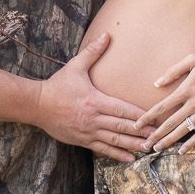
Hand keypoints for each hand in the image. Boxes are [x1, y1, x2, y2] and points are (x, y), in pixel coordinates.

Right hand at [36, 35, 149, 161]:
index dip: (140, 115)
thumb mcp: (75, 66)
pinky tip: (130, 159)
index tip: (154, 118)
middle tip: (158, 136)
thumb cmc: (58, 85)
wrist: (36, 105)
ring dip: (132, 145)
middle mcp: (93, 118)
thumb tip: (107, 34)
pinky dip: (117, 154)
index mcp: (95, 100)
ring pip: (114, 140)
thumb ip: (93, 52)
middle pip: (122, 126)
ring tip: (148, 149)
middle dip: (141, 132)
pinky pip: (102, 149)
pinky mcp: (82, 140)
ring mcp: (87, 131)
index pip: (122, 109)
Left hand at [138, 50, 194, 152]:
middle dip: (156, 135)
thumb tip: (156, 83)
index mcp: (186, 89)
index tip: (137, 125)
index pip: (161, 107)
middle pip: (170, 123)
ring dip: (170, 141)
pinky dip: (192, 143)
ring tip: (158, 149)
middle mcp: (194, 103)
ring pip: (184, 130)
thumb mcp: (192, 59)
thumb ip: (173, 71)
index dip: (147, 117)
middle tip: (144, 144)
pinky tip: (182, 150)